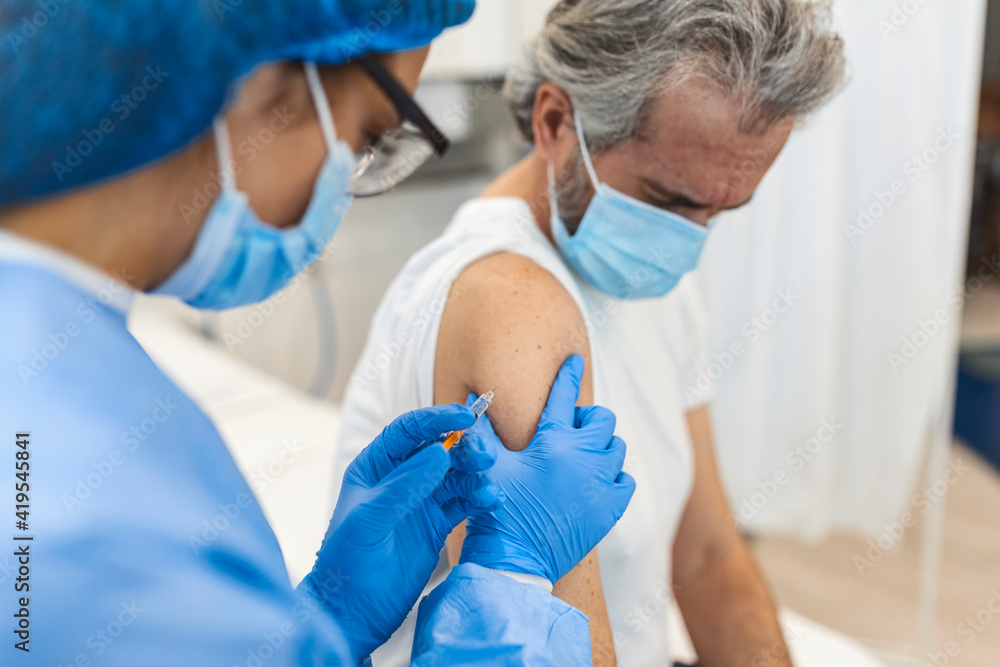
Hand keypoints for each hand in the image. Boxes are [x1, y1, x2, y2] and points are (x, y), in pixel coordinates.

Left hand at [299, 404, 503, 659]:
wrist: (352, 613)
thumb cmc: (348, 563)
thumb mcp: (370, 520)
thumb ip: (405, 486)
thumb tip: (440, 451)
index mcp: (375, 467)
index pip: (409, 431)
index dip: (437, 419)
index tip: (466, 415)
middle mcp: (400, 479)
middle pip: (439, 449)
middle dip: (464, 447)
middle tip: (486, 456)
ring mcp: (420, 502)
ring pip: (455, 475)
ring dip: (475, 475)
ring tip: (488, 487)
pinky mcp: (436, 526)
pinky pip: (463, 503)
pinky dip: (478, 499)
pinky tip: (490, 502)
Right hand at [459, 355, 635, 583]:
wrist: (515, 559)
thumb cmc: (498, 510)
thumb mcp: (488, 465)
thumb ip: (483, 431)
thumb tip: (471, 401)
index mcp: (552, 442)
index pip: (563, 396)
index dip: (568, 374)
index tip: (574, 361)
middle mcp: (583, 458)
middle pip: (602, 419)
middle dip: (586, 418)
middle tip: (568, 430)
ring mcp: (600, 484)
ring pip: (616, 447)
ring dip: (601, 446)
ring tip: (581, 457)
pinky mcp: (610, 509)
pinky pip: (625, 479)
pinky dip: (614, 476)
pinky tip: (594, 482)